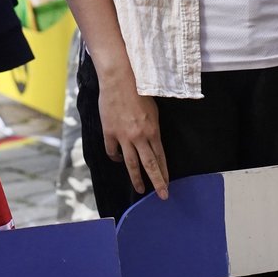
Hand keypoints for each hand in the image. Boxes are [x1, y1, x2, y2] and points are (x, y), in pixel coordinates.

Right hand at [98, 71, 168, 199]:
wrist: (119, 80)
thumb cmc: (139, 92)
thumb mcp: (153, 112)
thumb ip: (153, 129)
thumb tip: (152, 142)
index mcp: (153, 131)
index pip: (161, 158)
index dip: (165, 173)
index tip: (167, 185)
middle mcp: (140, 137)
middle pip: (150, 166)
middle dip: (157, 183)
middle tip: (162, 196)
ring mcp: (123, 136)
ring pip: (131, 163)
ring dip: (136, 178)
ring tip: (140, 189)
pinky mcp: (109, 132)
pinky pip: (112, 151)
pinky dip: (116, 158)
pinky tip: (118, 160)